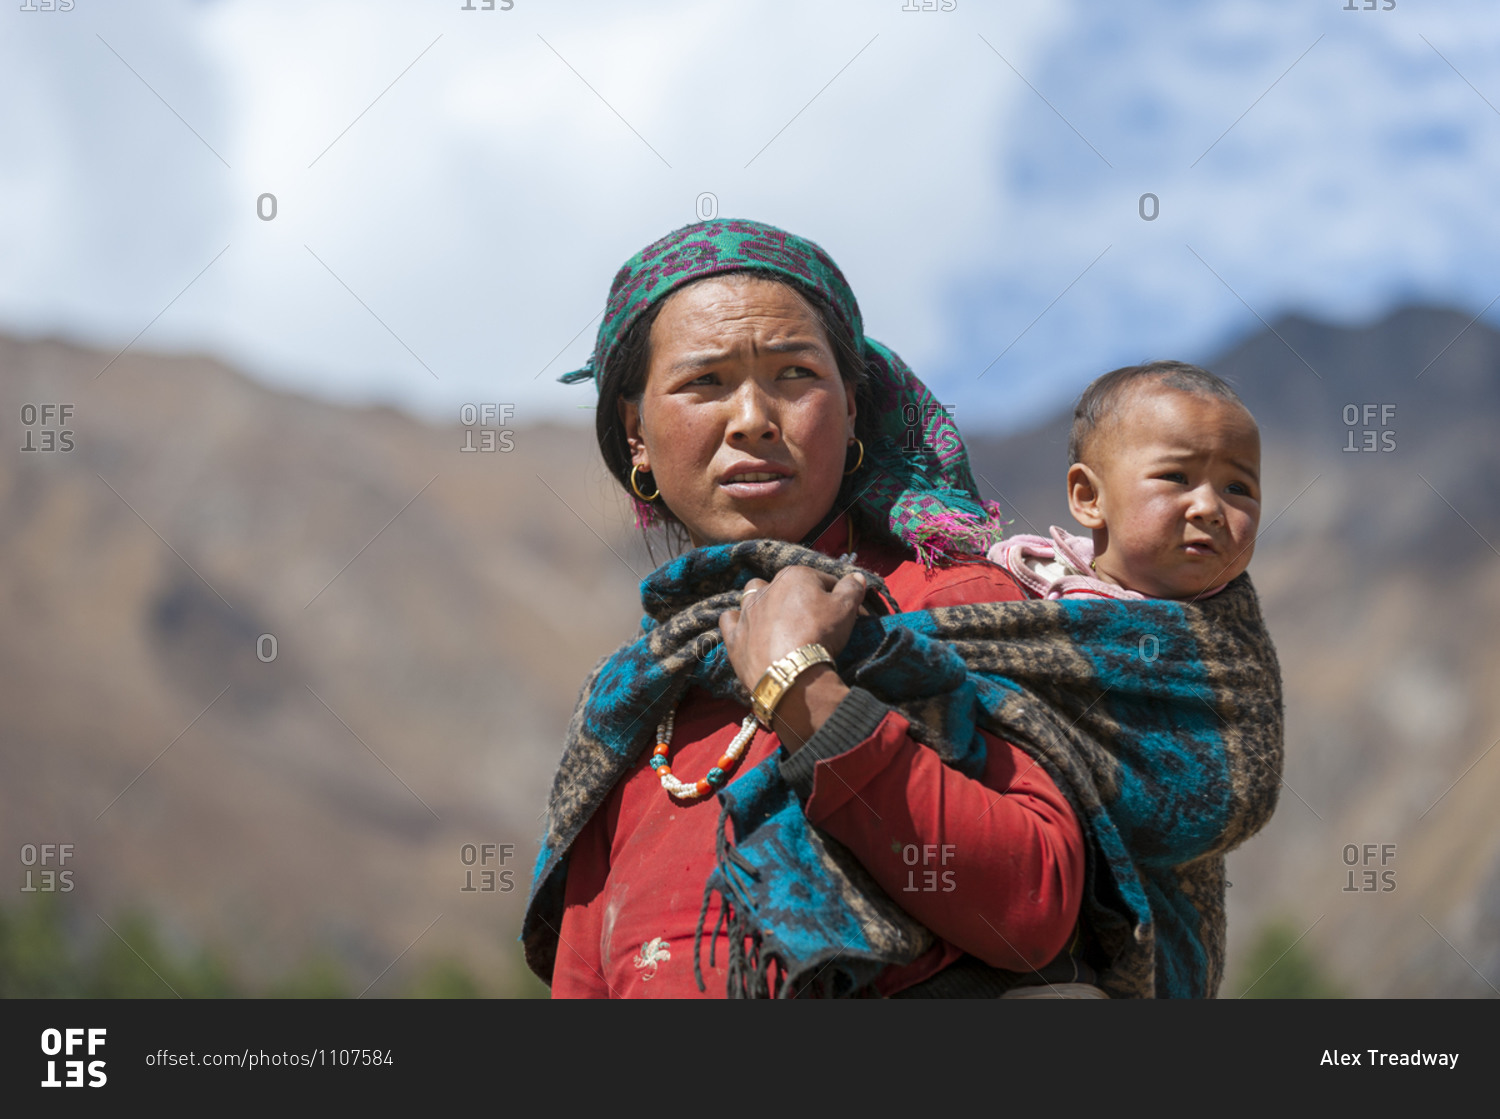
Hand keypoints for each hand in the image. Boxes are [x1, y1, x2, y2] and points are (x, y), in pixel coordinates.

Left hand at [718, 566, 868, 752]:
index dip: (835, 595)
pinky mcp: (734, 636)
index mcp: (794, 576)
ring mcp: (747, 612)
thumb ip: (852, 588)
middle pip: (786, 586)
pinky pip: (729, 620)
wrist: (791, 672)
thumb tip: (856, 576)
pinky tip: (746, 629)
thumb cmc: (820, 635)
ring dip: (763, 602)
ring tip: (777, 619)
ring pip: (752, 595)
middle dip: (798, 597)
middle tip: (812, 619)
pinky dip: (737, 622)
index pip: (821, 579)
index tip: (842, 611)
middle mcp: (766, 588)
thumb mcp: (846, 609)